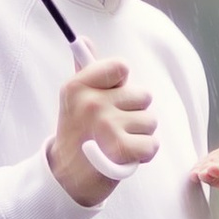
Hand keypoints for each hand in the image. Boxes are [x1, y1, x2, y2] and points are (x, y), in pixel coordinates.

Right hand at [48, 53, 156, 204]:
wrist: (66, 179)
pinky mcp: (120, 149)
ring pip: (150, 120)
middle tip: (111, 129)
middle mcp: (91, 102)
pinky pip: (152, 144)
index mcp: (78, 85)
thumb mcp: (74, 100)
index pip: (121, 67)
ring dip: (139, 135)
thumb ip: (85, 70)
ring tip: (116, 143)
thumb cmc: (77, 135)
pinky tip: (125, 156)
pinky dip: (143, 154)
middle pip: (143, 96)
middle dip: (134, 114)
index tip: (108, 100)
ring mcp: (105, 125)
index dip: (122, 85)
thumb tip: (84, 39)